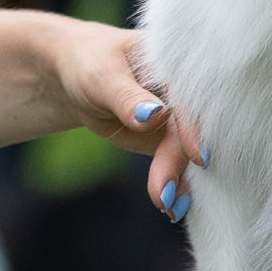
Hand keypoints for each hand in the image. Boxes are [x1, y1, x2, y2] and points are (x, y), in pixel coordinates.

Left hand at [40, 16, 204, 223]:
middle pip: (188, 129)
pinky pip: (174, 162)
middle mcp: (184, 90)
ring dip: (178, 179)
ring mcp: (178, 116)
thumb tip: (156, 116)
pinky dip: (172, 182)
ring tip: (168, 207)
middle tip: (165, 196)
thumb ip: (127, 97)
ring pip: (183, 151)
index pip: (190, 95)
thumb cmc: (88, 64)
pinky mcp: (167, 138)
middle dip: (178, 163)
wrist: (74, 75)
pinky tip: (172, 207)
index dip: (195, 125)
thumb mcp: (100, 76)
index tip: (197, 155)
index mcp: (176, 63)